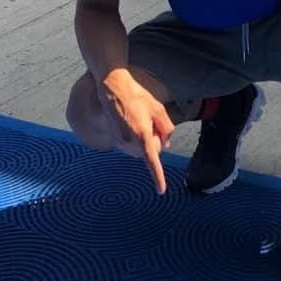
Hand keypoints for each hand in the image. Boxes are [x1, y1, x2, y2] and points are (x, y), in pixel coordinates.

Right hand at [99, 70, 173, 193]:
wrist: (113, 89)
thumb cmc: (137, 97)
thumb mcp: (159, 109)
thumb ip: (167, 129)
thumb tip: (165, 145)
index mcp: (142, 134)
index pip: (152, 161)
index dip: (158, 177)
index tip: (161, 190)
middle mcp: (129, 141)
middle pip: (150, 153)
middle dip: (156, 142)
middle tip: (154, 123)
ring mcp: (120, 141)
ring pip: (141, 150)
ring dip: (146, 141)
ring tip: (142, 120)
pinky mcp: (115, 139)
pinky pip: (132, 146)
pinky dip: (137, 139)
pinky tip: (134, 122)